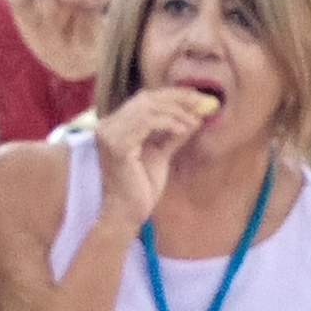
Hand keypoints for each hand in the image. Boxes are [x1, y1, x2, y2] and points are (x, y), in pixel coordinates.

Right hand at [93, 86, 222, 228]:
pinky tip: (184, 129)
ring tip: (195, 120)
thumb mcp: (161, 155)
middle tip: (203, 103)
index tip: (198, 97)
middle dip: (178, 98)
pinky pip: (148, 123)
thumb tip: (194, 117)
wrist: (126, 215)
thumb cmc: (140, 189)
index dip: (172, 95)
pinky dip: (170, 123)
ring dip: (177, 111)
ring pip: (148, 108)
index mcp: (115, 126)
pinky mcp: (117, 145)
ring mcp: (109, 135)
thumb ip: (172, 135)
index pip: (145, 99)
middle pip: (147, 98)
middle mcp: (107, 126)